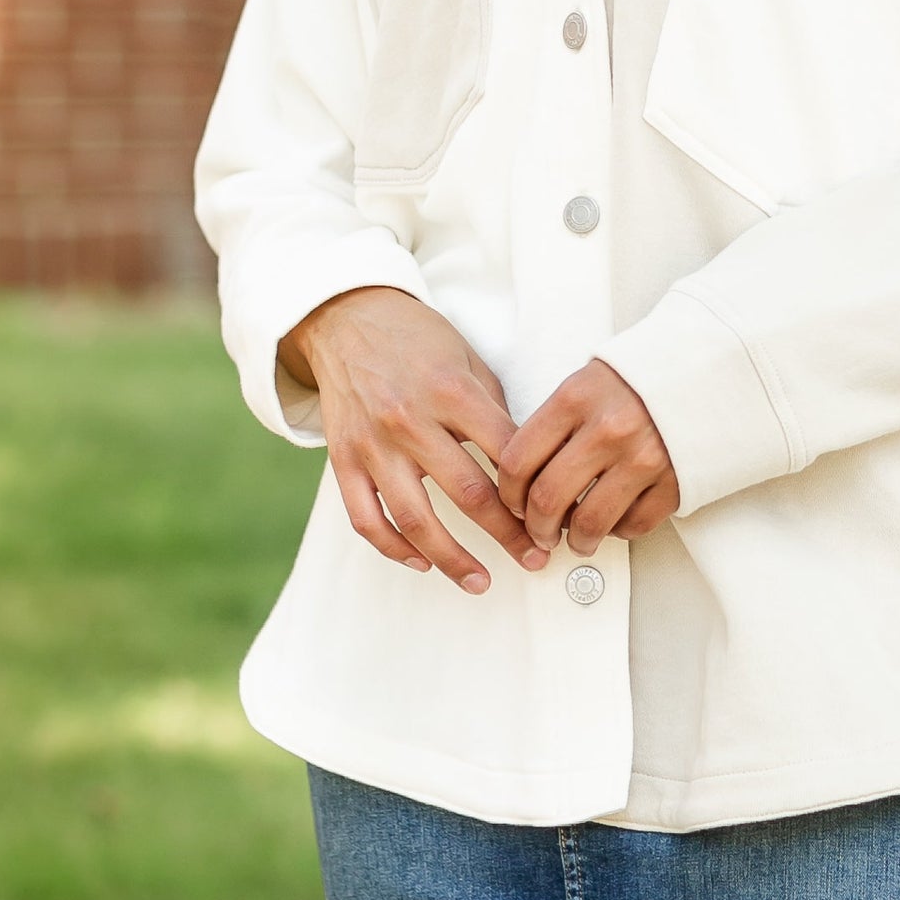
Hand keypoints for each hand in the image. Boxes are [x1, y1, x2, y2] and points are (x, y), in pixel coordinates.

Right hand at [282, 287, 544, 594]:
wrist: (346, 318)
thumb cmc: (417, 339)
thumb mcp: (469, 360)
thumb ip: (494, 412)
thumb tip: (529, 466)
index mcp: (450, 391)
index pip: (506, 455)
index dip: (536, 492)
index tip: (556, 515)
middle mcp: (410, 420)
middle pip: (468, 494)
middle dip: (509, 535)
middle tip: (537, 559)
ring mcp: (372, 444)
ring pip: (415, 519)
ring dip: (453, 559)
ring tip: (481, 581)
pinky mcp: (343, 459)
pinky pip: (366, 518)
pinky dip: (393, 547)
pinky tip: (421, 561)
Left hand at [498, 360, 679, 558]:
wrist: (707, 370)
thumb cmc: (640, 380)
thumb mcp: (587, 383)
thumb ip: (555, 424)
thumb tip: (525, 476)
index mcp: (577, 398)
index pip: (518, 459)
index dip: (508, 492)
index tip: (513, 502)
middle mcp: (608, 429)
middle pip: (547, 498)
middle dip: (537, 526)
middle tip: (540, 531)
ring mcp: (644, 458)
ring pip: (589, 523)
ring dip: (576, 540)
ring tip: (577, 538)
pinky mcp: (674, 482)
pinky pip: (633, 526)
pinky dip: (618, 532)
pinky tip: (615, 520)